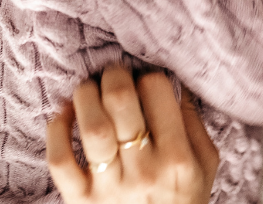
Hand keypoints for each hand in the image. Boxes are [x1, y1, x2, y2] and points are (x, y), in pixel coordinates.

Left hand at [46, 67, 218, 203]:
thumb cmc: (185, 202)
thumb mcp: (206, 164)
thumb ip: (194, 123)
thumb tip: (176, 83)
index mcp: (178, 157)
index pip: (157, 92)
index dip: (149, 77)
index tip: (146, 80)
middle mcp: (145, 170)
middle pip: (121, 102)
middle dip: (114, 76)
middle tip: (113, 72)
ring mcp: (110, 187)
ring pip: (91, 127)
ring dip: (85, 96)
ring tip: (89, 88)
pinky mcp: (81, 200)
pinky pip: (60, 161)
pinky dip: (56, 131)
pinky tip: (64, 114)